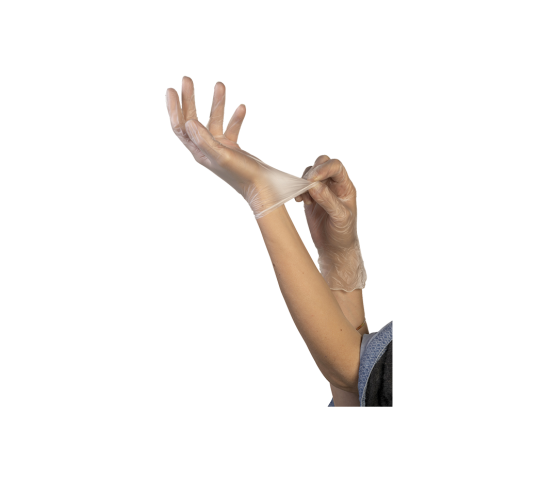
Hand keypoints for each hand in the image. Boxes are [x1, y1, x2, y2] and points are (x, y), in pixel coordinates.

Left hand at [165, 76, 316, 218]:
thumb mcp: (221, 156)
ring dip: (216, 103)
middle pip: (193, 119)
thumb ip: (204, 139)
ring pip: (214, 120)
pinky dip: (235, 117)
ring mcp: (219, 148)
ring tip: (219, 84)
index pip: (180, 126)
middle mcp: (205, 148)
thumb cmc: (240, 176)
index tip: (171, 88)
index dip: (174, 108)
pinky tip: (242, 107)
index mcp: (198, 151)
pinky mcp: (232, 148)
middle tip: (187, 78)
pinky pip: (231, 128)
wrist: (261, 188)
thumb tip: (188, 121)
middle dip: (190, 98)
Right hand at [294, 154, 366, 290]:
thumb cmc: (343, 233)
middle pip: (322, 162)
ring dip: (304, 182)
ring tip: (306, 200)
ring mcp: (321, 190)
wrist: (334, 248)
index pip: (336, 166)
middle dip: (312, 171)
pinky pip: (302, 184)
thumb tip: (314, 185)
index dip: (324, 168)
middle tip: (307, 186)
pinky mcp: (310, 197)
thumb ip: (328, 200)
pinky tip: (300, 201)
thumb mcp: (340, 217)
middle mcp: (334, 184)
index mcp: (346, 186)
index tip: (312, 179)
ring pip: (310, 172)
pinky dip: (298, 189)